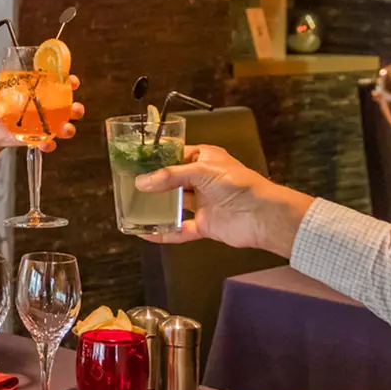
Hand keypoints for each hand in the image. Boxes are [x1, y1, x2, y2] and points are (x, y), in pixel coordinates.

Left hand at [0, 76, 82, 152]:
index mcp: (38, 92)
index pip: (58, 85)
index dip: (69, 82)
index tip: (72, 81)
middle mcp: (45, 108)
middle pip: (68, 107)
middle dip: (76, 108)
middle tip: (74, 109)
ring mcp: (44, 125)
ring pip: (63, 126)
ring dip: (68, 128)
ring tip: (64, 129)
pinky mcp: (38, 139)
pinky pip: (49, 143)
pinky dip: (49, 144)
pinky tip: (45, 144)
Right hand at [133, 145, 314, 255]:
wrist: (262, 215)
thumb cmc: (238, 184)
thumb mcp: (202, 171)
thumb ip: (171, 177)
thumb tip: (141, 183)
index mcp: (205, 159)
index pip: (176, 155)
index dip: (157, 157)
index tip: (135, 160)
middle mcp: (203, 180)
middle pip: (172, 181)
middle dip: (153, 184)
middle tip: (128, 185)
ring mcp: (204, 203)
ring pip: (174, 205)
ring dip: (156, 208)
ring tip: (132, 208)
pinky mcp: (205, 225)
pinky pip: (180, 229)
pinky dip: (164, 233)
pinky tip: (145, 234)